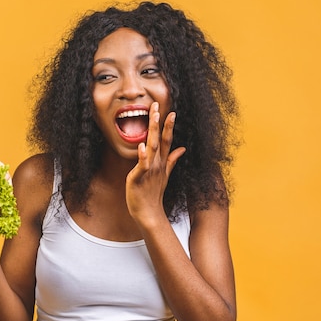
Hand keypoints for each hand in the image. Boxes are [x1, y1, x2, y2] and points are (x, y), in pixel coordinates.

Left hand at [126, 102, 185, 223]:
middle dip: (159, 122)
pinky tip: (142, 145)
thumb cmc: (153, 194)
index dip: (168, 127)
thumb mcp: (164, 174)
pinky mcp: (139, 178)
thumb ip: (172, 160)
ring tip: (153, 118)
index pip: (166, 141)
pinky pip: (142, 165)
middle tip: (157, 106)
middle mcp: (157, 164)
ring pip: (152, 148)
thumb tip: (182, 148)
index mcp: (161, 162)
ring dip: (153, 132)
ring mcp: (149, 170)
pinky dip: (143, 156)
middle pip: (159, 140)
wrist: (148, 213)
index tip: (171, 112)